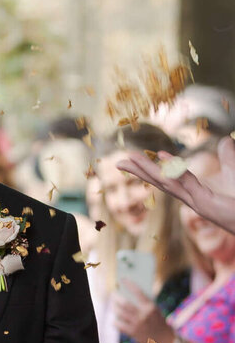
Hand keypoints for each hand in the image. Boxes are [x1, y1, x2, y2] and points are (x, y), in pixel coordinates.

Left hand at [111, 284, 172, 342]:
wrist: (166, 340)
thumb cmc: (160, 323)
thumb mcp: (156, 311)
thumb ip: (145, 303)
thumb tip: (131, 294)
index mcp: (151, 307)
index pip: (138, 292)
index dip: (129, 284)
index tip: (122, 279)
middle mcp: (143, 314)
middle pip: (125, 303)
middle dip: (116, 297)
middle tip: (113, 294)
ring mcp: (137, 324)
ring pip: (120, 313)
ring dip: (115, 308)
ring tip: (113, 305)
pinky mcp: (133, 333)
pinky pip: (119, 325)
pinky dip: (115, 322)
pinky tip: (115, 320)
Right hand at [119, 134, 234, 232]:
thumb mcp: (234, 173)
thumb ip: (229, 156)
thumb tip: (226, 140)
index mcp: (195, 194)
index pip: (168, 181)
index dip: (151, 170)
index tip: (135, 160)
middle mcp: (191, 200)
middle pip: (159, 183)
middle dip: (139, 172)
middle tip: (119, 162)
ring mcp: (197, 202)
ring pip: (166, 183)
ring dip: (147, 171)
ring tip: (130, 159)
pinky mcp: (206, 203)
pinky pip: (186, 183)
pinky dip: (174, 170)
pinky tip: (162, 156)